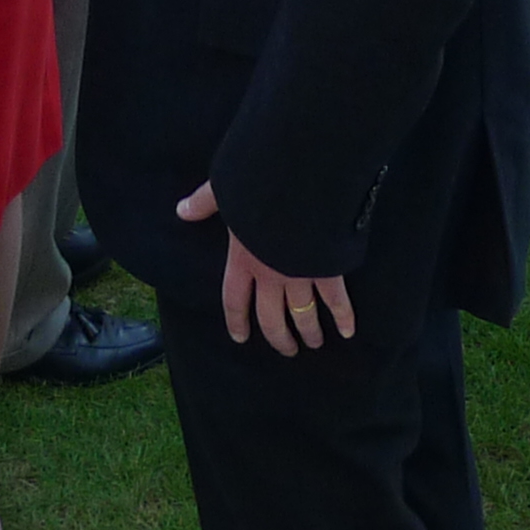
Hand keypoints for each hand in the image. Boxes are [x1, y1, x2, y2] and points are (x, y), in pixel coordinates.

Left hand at [177, 182, 352, 353]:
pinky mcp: (326, 269)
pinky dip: (344, 317)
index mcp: (242, 259)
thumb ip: (204, 203)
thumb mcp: (225, 189)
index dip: (236, 320)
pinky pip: (335, 300)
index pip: (234, 299)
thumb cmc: (258, 182)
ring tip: (314, 342)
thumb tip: (181, 211)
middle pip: (271, 318)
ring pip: (303, 315)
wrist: (299, 179)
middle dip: (279, 337)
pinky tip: (347, 331)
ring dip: (309, 332)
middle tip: (287, 349)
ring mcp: (300, 275)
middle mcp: (270, 274)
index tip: (240, 337)